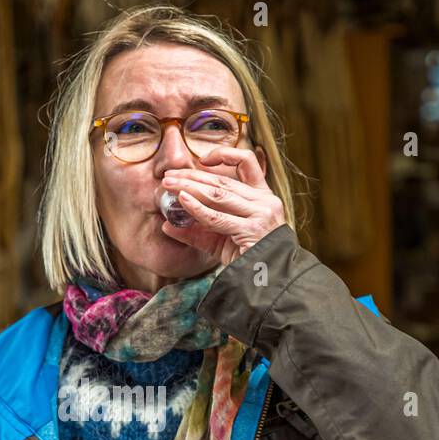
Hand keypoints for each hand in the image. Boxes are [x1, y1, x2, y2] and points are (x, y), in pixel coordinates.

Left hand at [158, 145, 287, 266]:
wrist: (271, 283)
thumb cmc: (249, 261)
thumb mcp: (222, 242)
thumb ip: (199, 231)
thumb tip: (167, 225)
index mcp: (262, 197)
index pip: (247, 163)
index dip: (225, 156)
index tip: (202, 160)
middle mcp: (264, 201)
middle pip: (223, 180)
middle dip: (192, 176)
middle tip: (169, 176)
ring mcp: (260, 214)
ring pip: (218, 193)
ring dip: (190, 187)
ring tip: (169, 185)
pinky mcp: (251, 229)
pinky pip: (217, 216)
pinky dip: (197, 207)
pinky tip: (182, 200)